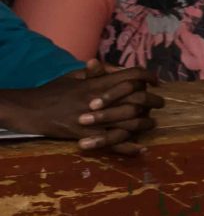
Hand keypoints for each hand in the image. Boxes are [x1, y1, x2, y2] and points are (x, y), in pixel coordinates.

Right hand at [0, 67, 160, 153]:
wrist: (31, 110)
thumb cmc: (53, 92)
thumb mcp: (73, 77)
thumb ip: (95, 73)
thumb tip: (112, 67)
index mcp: (96, 84)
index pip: (130, 76)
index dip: (147, 76)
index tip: (155, 80)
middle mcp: (99, 101)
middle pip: (137, 100)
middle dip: (153, 100)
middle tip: (160, 102)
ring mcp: (94, 120)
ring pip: (130, 122)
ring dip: (146, 123)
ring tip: (152, 122)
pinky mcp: (87, 136)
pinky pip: (113, 143)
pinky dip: (129, 147)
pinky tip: (142, 148)